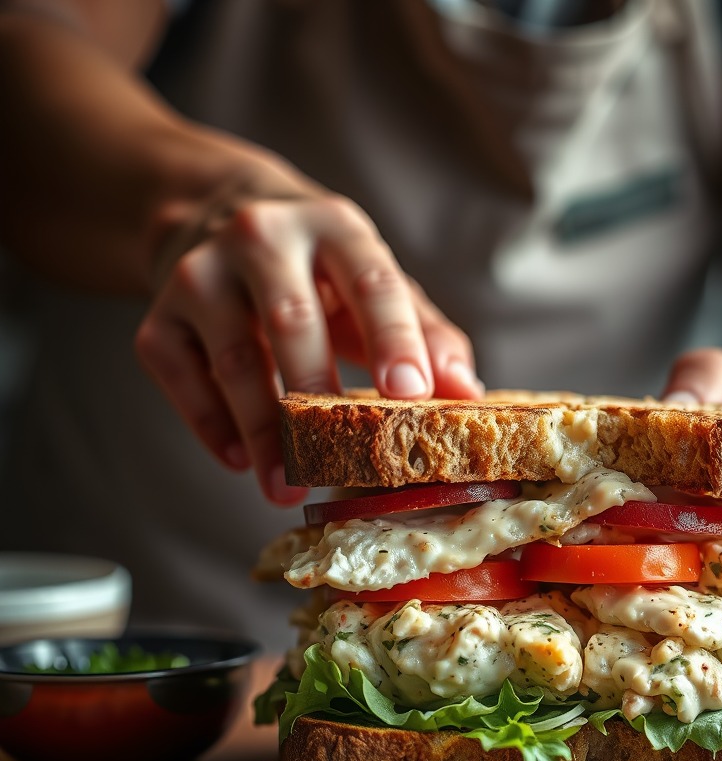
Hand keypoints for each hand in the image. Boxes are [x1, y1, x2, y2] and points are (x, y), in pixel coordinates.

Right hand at [134, 186, 482, 503]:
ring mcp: (200, 274)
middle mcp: (262, 238)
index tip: (411, 395)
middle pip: (292, 322)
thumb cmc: (320, 272)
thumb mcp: (378, 287)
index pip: (372, 282)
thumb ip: (427, 336)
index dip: (393, 339)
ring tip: (286, 486)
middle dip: (317, 396)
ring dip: (261, 431)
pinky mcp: (159, 316)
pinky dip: (209, 424)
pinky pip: (178, 376)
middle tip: (340, 463)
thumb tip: (467, 398)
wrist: (215, 218)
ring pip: (233, 357)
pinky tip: (240, 462)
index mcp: (334, 227)